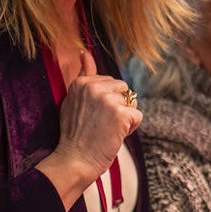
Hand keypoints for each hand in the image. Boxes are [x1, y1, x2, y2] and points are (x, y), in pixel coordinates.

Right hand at [37, 50, 142, 208]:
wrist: (75, 160)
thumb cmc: (75, 134)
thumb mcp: (73, 100)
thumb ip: (83, 75)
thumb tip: (85, 52)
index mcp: (82, 82)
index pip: (109, 82)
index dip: (105, 102)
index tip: (91, 116)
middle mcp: (94, 87)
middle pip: (123, 89)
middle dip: (118, 106)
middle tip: (101, 124)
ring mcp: (107, 99)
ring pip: (131, 102)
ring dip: (125, 117)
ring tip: (107, 129)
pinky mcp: (120, 114)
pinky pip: (137, 116)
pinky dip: (131, 128)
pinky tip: (115, 135)